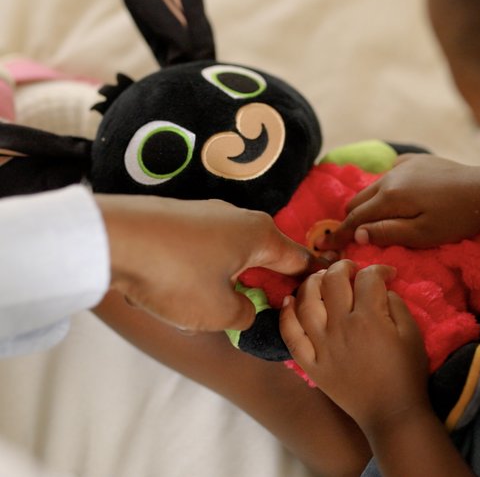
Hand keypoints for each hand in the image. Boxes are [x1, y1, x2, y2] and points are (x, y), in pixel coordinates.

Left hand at [96, 194, 320, 331]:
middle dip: (270, 284)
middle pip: (267, 255)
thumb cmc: (176, 276)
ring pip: (236, 253)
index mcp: (259, 235)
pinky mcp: (182, 219)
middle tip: (268, 313)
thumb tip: (245, 310)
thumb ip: (245, 316)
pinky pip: (209, 248)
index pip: (299, 260)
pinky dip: (211, 269)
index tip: (314, 301)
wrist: (112, 239)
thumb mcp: (218, 312)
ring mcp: (209, 215)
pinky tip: (188, 288)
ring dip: (236, 280)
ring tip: (222, 306)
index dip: (309, 283)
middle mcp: (239, 218)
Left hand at [280, 260, 428, 432]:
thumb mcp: (413, 334)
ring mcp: (321, 345)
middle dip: (342, 267)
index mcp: (369, 318)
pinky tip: (289, 301)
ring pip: (306, 301)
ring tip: (320, 278)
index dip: (378, 269)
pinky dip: (286, 315)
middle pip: (332, 281)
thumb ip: (396, 304)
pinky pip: (291, 334)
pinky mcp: (310, 362)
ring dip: (312, 282)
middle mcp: (341, 327)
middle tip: (350, 269)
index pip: (367, 278)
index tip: (386, 274)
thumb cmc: (406, 373)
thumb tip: (380, 286)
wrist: (391, 413)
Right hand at [319, 154, 479, 248]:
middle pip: (358, 200)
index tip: (322, 245)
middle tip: (348, 235)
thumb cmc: (456, 219)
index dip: (339, 233)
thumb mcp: (422, 235)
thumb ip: (387, 233)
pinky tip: (394, 194)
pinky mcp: (415, 160)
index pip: (355, 218)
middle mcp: (389, 178)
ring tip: (370, 218)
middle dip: (350, 218)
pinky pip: (389, 173)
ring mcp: (402, 165)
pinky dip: (384, 186)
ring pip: (372, 186)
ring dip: (367, 203)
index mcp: (388, 198)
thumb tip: (358, 234)